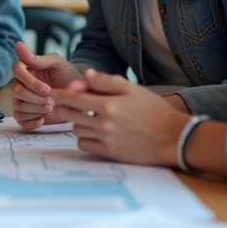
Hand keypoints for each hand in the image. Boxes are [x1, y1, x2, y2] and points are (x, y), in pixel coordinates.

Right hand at [10, 41, 83, 128]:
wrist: (79, 96)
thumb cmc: (68, 76)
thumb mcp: (58, 64)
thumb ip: (39, 58)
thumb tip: (18, 45)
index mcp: (27, 69)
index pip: (16, 70)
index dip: (29, 81)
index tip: (47, 89)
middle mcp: (22, 84)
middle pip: (16, 90)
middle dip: (34, 97)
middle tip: (51, 101)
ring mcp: (23, 99)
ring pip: (17, 106)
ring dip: (35, 109)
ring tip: (51, 108)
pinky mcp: (27, 114)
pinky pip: (19, 119)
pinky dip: (30, 121)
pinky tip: (42, 119)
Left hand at [52, 69, 189, 165]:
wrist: (172, 137)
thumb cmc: (154, 111)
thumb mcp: (132, 89)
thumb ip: (106, 81)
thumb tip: (86, 75)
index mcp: (108, 104)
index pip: (72, 98)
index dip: (60, 94)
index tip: (54, 93)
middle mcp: (104, 122)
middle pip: (69, 115)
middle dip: (65, 108)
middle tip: (68, 105)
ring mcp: (106, 139)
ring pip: (75, 129)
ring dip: (77, 122)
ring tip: (87, 117)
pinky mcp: (109, 152)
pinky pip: (84, 144)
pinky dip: (84, 138)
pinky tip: (93, 132)